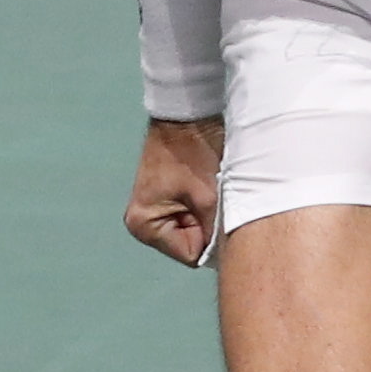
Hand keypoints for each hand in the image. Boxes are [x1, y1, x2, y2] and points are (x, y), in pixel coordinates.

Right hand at [125, 117, 223, 265]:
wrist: (188, 114)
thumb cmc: (193, 152)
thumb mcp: (208, 198)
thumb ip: (215, 233)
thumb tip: (227, 257)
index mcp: (143, 224)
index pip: (190, 254)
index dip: (209, 236)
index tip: (212, 209)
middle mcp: (142, 223)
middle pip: (190, 244)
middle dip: (207, 226)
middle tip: (211, 197)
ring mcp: (154, 211)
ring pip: (194, 231)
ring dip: (207, 216)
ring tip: (208, 189)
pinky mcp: (165, 200)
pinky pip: (193, 217)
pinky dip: (204, 207)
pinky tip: (205, 187)